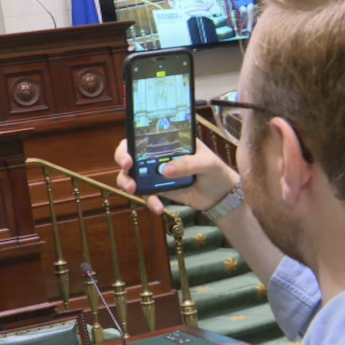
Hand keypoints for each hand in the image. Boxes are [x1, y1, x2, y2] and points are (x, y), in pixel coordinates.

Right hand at [114, 139, 239, 214]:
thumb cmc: (216, 171)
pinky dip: (149, 201)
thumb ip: (188, 164)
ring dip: (127, 182)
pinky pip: (146, 194)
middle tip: (127, 171)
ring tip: (133, 191)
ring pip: (132, 175)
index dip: (130, 143)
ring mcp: (156, 173)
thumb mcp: (207, 163)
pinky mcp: (158, 190)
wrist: (222, 197)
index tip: (129, 156)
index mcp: (169, 141)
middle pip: (131, 154)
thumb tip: (164, 171)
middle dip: (122, 162)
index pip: (143, 136)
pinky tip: (158, 208)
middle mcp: (158, 155)